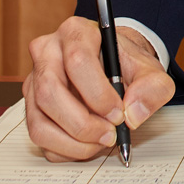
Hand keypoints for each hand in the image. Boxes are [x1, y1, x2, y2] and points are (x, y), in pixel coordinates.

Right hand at [24, 18, 174, 160]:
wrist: (113, 67)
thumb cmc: (125, 65)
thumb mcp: (150, 69)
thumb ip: (153, 87)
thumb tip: (133, 113)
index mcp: (76, 33)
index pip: (78, 60)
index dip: (98, 93)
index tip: (118, 113)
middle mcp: (47, 52)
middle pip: (50, 92)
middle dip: (83, 124)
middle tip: (109, 135)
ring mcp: (34, 80)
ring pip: (39, 121)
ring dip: (73, 142)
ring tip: (101, 141)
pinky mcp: (31, 106)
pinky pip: (39, 137)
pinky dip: (65, 150)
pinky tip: (87, 143)